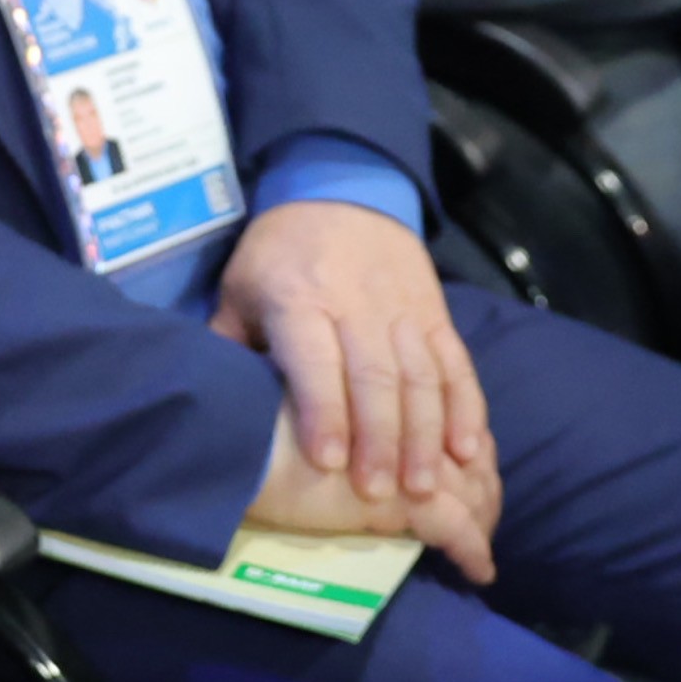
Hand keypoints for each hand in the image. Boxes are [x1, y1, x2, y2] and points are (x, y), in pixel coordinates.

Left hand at [213, 197, 495, 577]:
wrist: (342, 187)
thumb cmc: (280, 252)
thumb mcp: (239, 288)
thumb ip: (228, 346)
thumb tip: (211, 409)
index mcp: (299, 298)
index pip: (315, 360)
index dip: (323, 411)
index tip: (328, 463)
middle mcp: (355, 304)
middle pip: (374, 376)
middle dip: (379, 439)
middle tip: (378, 495)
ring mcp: (402, 309)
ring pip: (420, 375)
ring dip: (425, 435)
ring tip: (424, 489)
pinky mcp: (435, 314)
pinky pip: (456, 364)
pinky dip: (466, 408)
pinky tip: (468, 451)